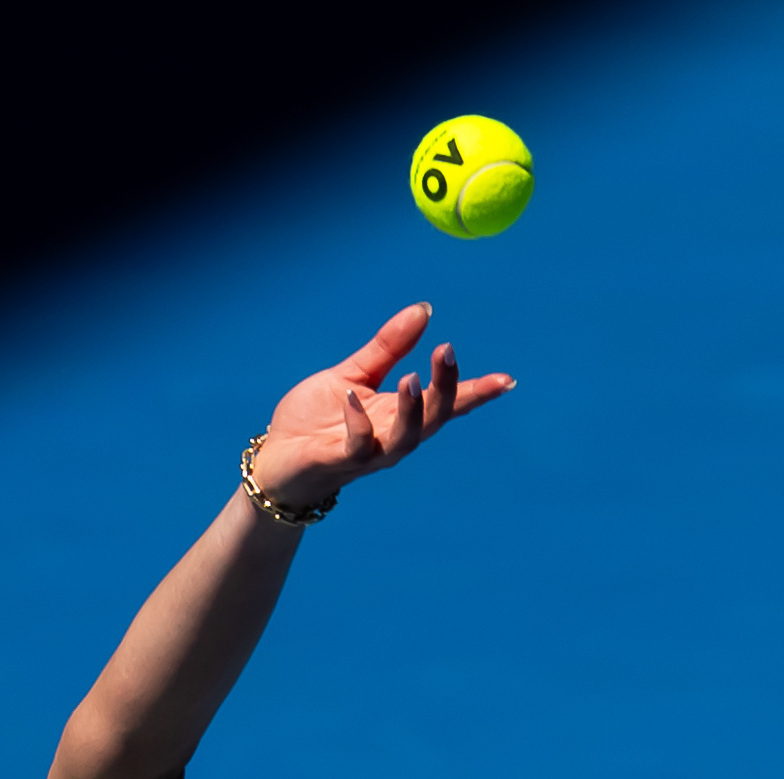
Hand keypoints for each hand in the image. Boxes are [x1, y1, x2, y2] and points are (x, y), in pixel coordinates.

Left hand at [250, 303, 513, 512]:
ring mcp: (369, 453)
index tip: (507, 379)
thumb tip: (424, 310)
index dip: (477, 392)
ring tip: (411, 377)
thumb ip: (388, 346)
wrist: (276, 463)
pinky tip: (353, 397)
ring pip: (405, 439)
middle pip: (434, 417)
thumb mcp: (353, 374)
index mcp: (400, 413)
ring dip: (412, 409)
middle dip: (446, 388)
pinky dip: (358, 422)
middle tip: (447, 351)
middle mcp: (393, 437)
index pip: (447, 403)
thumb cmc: (316, 423)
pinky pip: (356, 446)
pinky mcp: (339, 461)